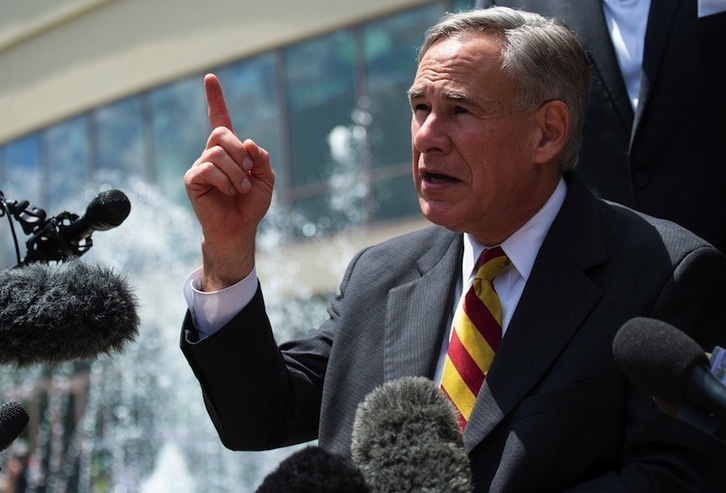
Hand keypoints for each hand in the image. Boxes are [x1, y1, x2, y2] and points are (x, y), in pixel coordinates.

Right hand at [184, 74, 274, 289]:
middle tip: (249, 171)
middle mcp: (211, 154)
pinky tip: (228, 192)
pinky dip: (225, 181)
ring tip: (241, 189)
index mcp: (229, 150)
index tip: (210, 77)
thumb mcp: (266, 178)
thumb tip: (247, 142)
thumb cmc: (251, 204)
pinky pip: (208, 169)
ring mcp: (200, 166)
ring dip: (237, 173)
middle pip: (221, 134)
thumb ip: (261, 157)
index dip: (215, 99)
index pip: (219, 118)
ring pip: (217, 153)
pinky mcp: (193, 181)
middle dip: (240, 151)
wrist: (240, 229)